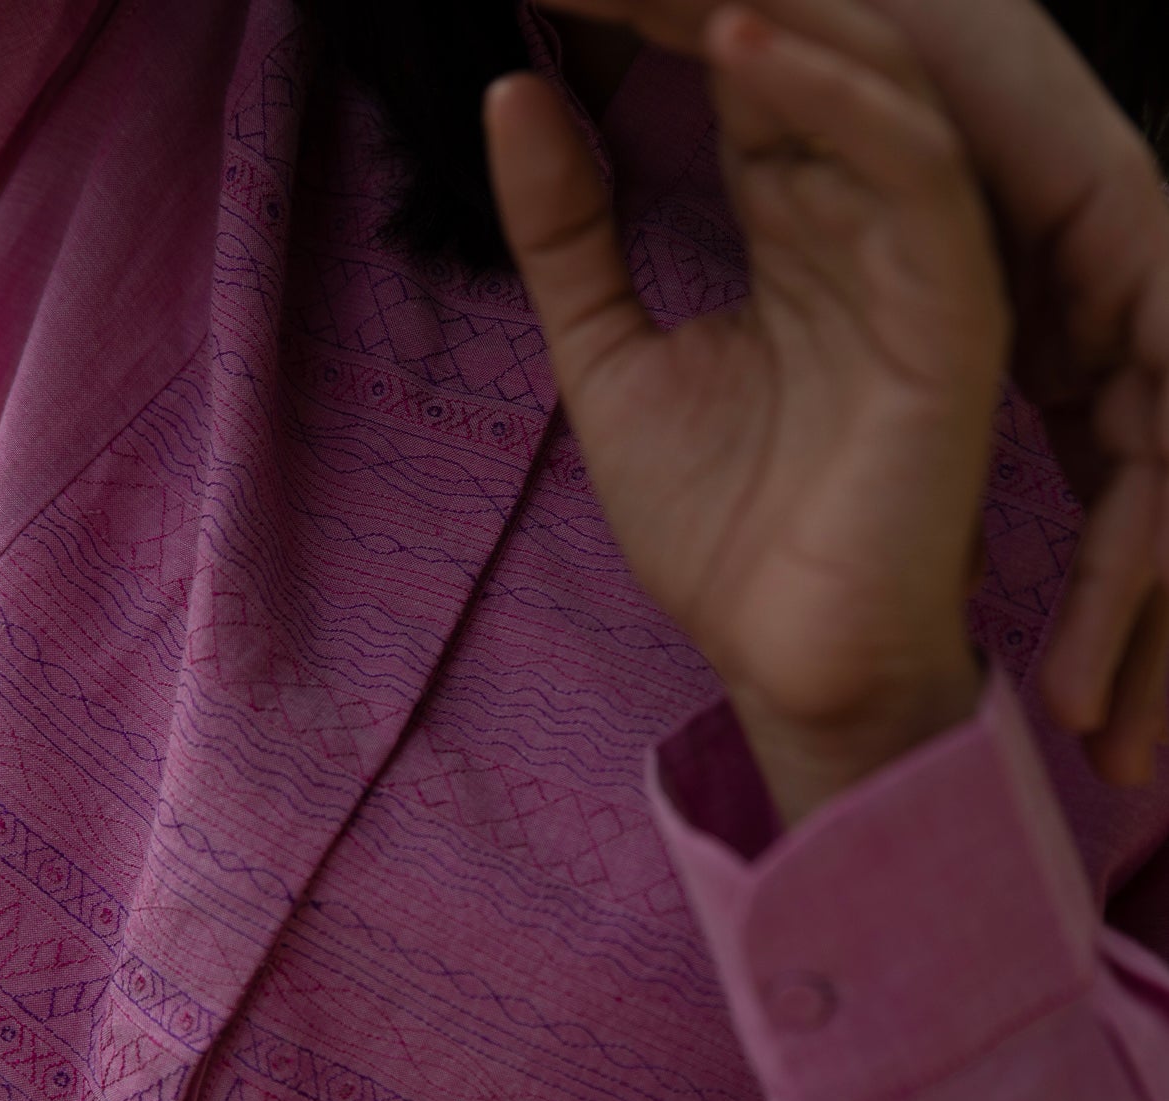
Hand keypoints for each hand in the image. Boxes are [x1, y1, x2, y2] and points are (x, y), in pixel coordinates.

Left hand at [484, 2, 1006, 806]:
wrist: (786, 667)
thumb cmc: (721, 537)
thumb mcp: (610, 365)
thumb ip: (570, 239)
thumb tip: (514, 92)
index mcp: (796, 237)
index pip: (743, 84)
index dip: (664, 13)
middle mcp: (863, 232)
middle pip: (807, 64)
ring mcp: (918, 270)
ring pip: (870, 92)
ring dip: (776, 17)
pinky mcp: (955, 321)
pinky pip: (911, 179)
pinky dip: (831, 106)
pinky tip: (741, 47)